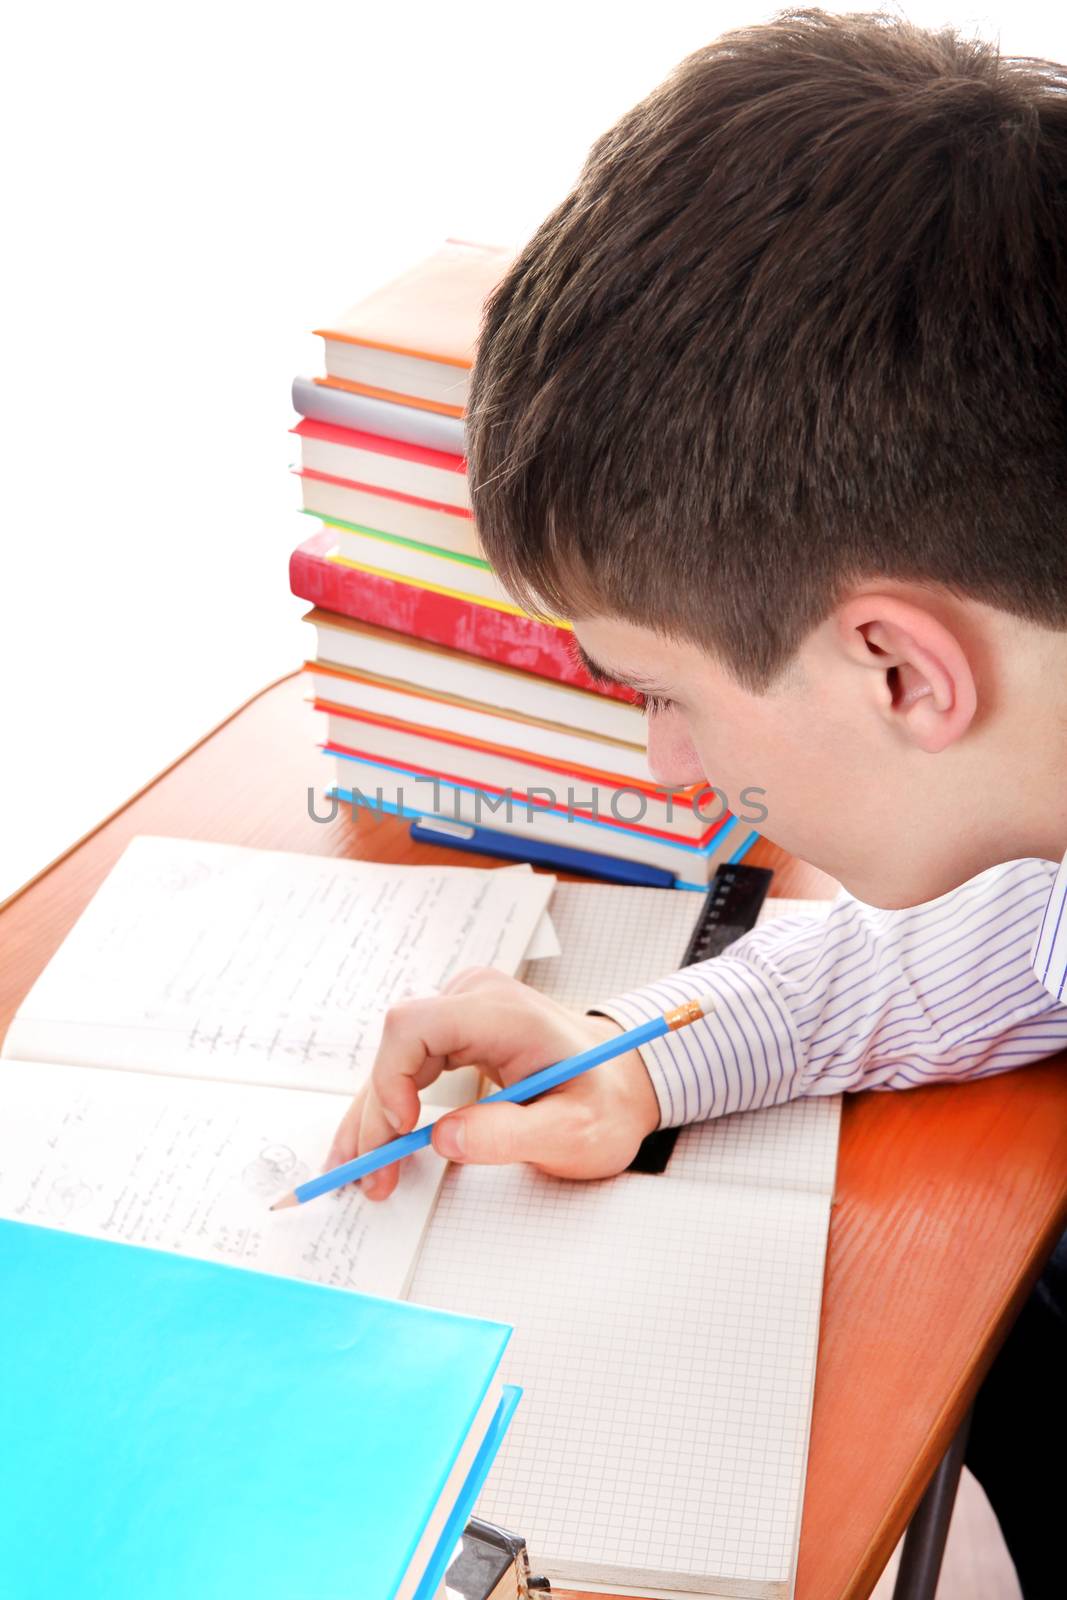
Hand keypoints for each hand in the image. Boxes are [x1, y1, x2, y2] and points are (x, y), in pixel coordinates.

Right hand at [324, 967, 660, 1200]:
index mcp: (504, 1013)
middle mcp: (476, 998)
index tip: (400, 1131)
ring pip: (395, 1058)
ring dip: (375, 1116)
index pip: (416, 1024)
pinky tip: (372, 1143)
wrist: (624, 1082)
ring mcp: (463, 1009)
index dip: (392, 1077)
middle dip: (377, 1115)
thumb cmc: (605, 1103)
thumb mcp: (575, 1133)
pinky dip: (389, 1106)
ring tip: (364, 1171)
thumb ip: (511, 1135)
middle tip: (372, 1177)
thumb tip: (442, 1139)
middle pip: (397, 1046)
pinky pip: (408, 1064)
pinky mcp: (456, 1029)